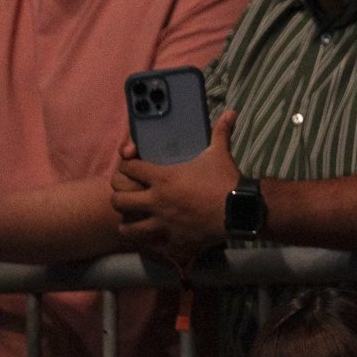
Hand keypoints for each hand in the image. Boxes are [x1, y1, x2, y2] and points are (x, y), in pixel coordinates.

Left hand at [114, 109, 241, 258]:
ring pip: (128, 228)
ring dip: (127, 222)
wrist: (238, 209)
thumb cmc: (224, 179)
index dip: (126, 166)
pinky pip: (150, 244)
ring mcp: (163, 223)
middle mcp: (157, 201)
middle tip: (126, 193)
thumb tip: (231, 112)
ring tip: (131, 219)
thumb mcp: (219, 152)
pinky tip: (152, 236)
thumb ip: (220, 131)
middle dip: (119, 194)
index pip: (128, 169)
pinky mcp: (172, 240)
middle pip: (118, 199)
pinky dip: (148, 240)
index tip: (131, 166)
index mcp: (163, 178)